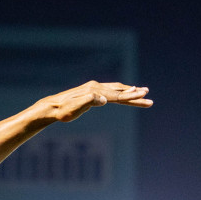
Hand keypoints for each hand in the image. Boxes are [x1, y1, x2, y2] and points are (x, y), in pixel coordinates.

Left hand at [36, 81, 150, 121]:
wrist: (51, 107)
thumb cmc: (63, 112)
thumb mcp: (75, 109)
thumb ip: (89, 102)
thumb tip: (103, 100)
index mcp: (95, 91)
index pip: (117, 95)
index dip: (131, 97)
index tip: (144, 96)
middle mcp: (96, 87)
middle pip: (120, 91)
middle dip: (135, 95)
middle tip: (149, 98)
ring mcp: (94, 88)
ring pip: (116, 89)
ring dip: (129, 91)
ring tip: (142, 91)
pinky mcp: (91, 91)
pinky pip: (109, 90)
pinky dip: (119, 91)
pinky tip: (123, 91)